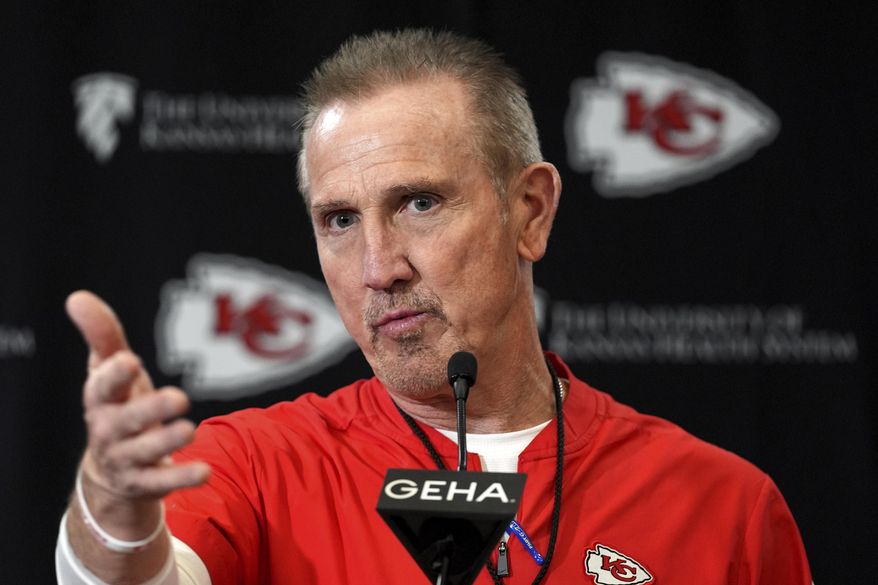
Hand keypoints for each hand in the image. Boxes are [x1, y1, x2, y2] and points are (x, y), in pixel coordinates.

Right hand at [67, 291, 208, 529]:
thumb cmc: (118, 406)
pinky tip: (204, 471)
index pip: (102, 386)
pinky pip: (162, 482)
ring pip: (145, 452)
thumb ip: (102, 335)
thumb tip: (77, 297)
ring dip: (167, 441)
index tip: (129, 361)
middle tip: (179, 397)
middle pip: (126, 421)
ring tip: (190, 429)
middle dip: (149, 410)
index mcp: (102, 399)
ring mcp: (126, 459)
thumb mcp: (110, 370)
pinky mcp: (144, 483)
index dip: (113, 376)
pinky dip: (182, 477)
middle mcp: (109, 430)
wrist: (110, 472)